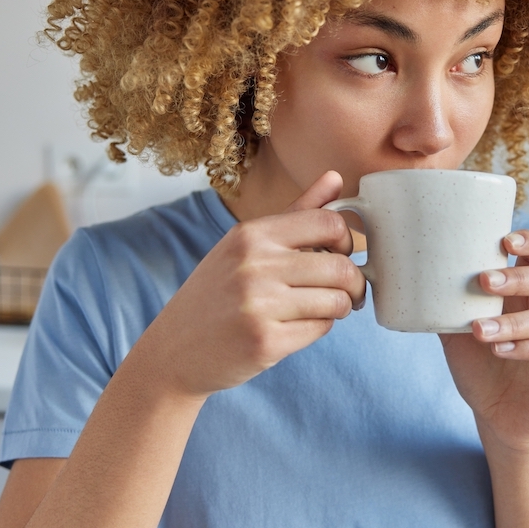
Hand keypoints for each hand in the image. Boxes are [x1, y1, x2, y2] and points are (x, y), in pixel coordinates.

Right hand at [139, 171, 366, 398]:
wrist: (174, 350)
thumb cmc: (216, 293)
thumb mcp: (245, 244)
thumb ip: (297, 211)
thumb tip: (337, 177)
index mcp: (251, 234)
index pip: (329, 223)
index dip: (347, 240)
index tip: (342, 253)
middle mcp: (254, 266)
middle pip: (341, 267)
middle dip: (354, 283)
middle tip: (348, 291)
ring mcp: (258, 306)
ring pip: (337, 301)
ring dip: (340, 307)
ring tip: (326, 308)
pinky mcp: (265, 342)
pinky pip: (321, 329)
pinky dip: (319, 328)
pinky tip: (299, 326)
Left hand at [439, 230, 528, 453]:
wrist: (498, 419)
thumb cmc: (482, 369)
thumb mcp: (457, 335)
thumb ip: (447, 307)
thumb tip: (415, 277)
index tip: (506, 240)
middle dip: (517, 277)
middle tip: (485, 280)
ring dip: (514, 322)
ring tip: (480, 330)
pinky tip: (502, 351)